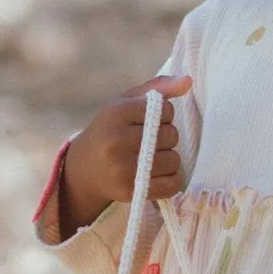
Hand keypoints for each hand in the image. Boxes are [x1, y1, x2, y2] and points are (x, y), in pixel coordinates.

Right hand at [58, 74, 192, 235]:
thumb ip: (157, 88)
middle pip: (171, 135)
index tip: (150, 120)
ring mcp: (123, 169)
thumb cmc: (110, 130)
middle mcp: (117, 140)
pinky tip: (158, 174)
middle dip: (166, 136)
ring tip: (152, 157)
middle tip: (150, 141)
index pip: (164, 109)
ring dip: (169, 158)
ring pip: (174, 160)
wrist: (84, 170)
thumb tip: (188, 81)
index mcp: (115, 113)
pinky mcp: (131, 192)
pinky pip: (172, 185)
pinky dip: (172, 179)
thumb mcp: (126, 103)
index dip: (164, 114)